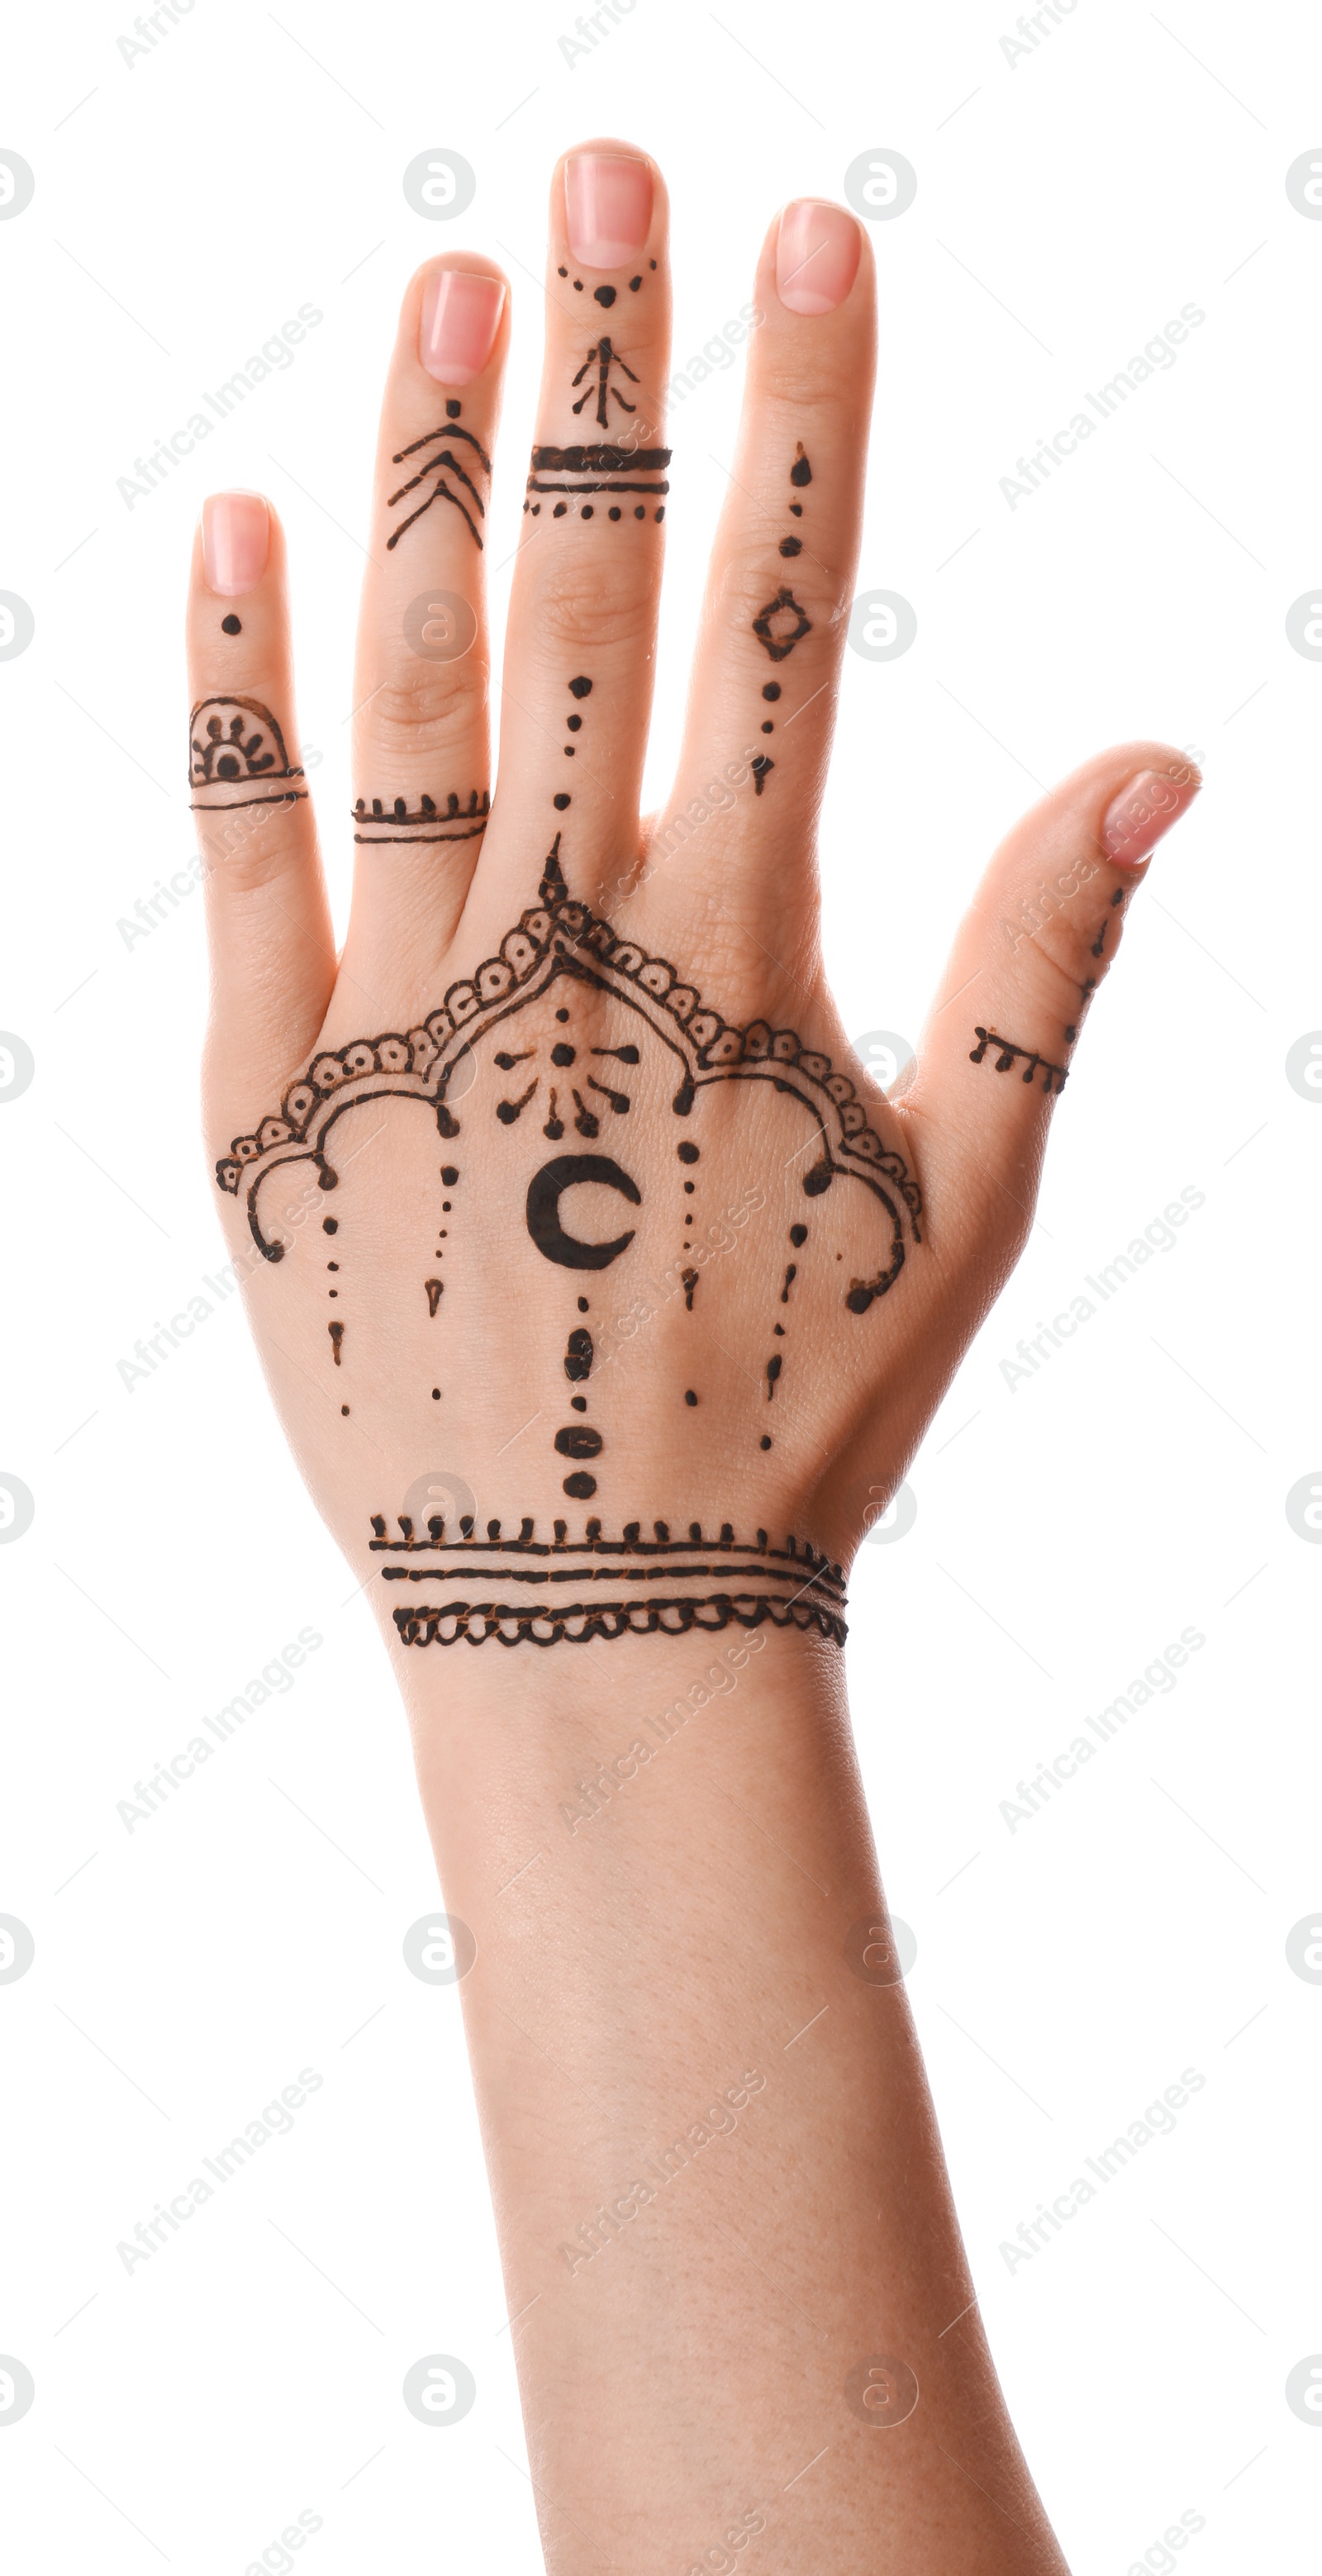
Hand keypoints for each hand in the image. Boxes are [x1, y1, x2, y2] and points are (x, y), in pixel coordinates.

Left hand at [188, 143, 1199, 1658]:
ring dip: (430, 478)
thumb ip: (1048, 964)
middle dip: (606, 371)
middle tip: (603, 167)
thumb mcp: (967, 1202)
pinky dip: (235, 690)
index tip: (805, 238)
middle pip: (586, 604)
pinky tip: (239, 528)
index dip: (801, 417)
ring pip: (406, 693)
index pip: (778, 625)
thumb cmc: (805, 1408)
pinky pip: (236, 857)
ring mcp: (393, 1014)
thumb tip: (1166, 756)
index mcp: (737, 960)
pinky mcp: (262, 1098)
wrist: (595, 1616)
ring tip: (447, 292)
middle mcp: (558, 951)